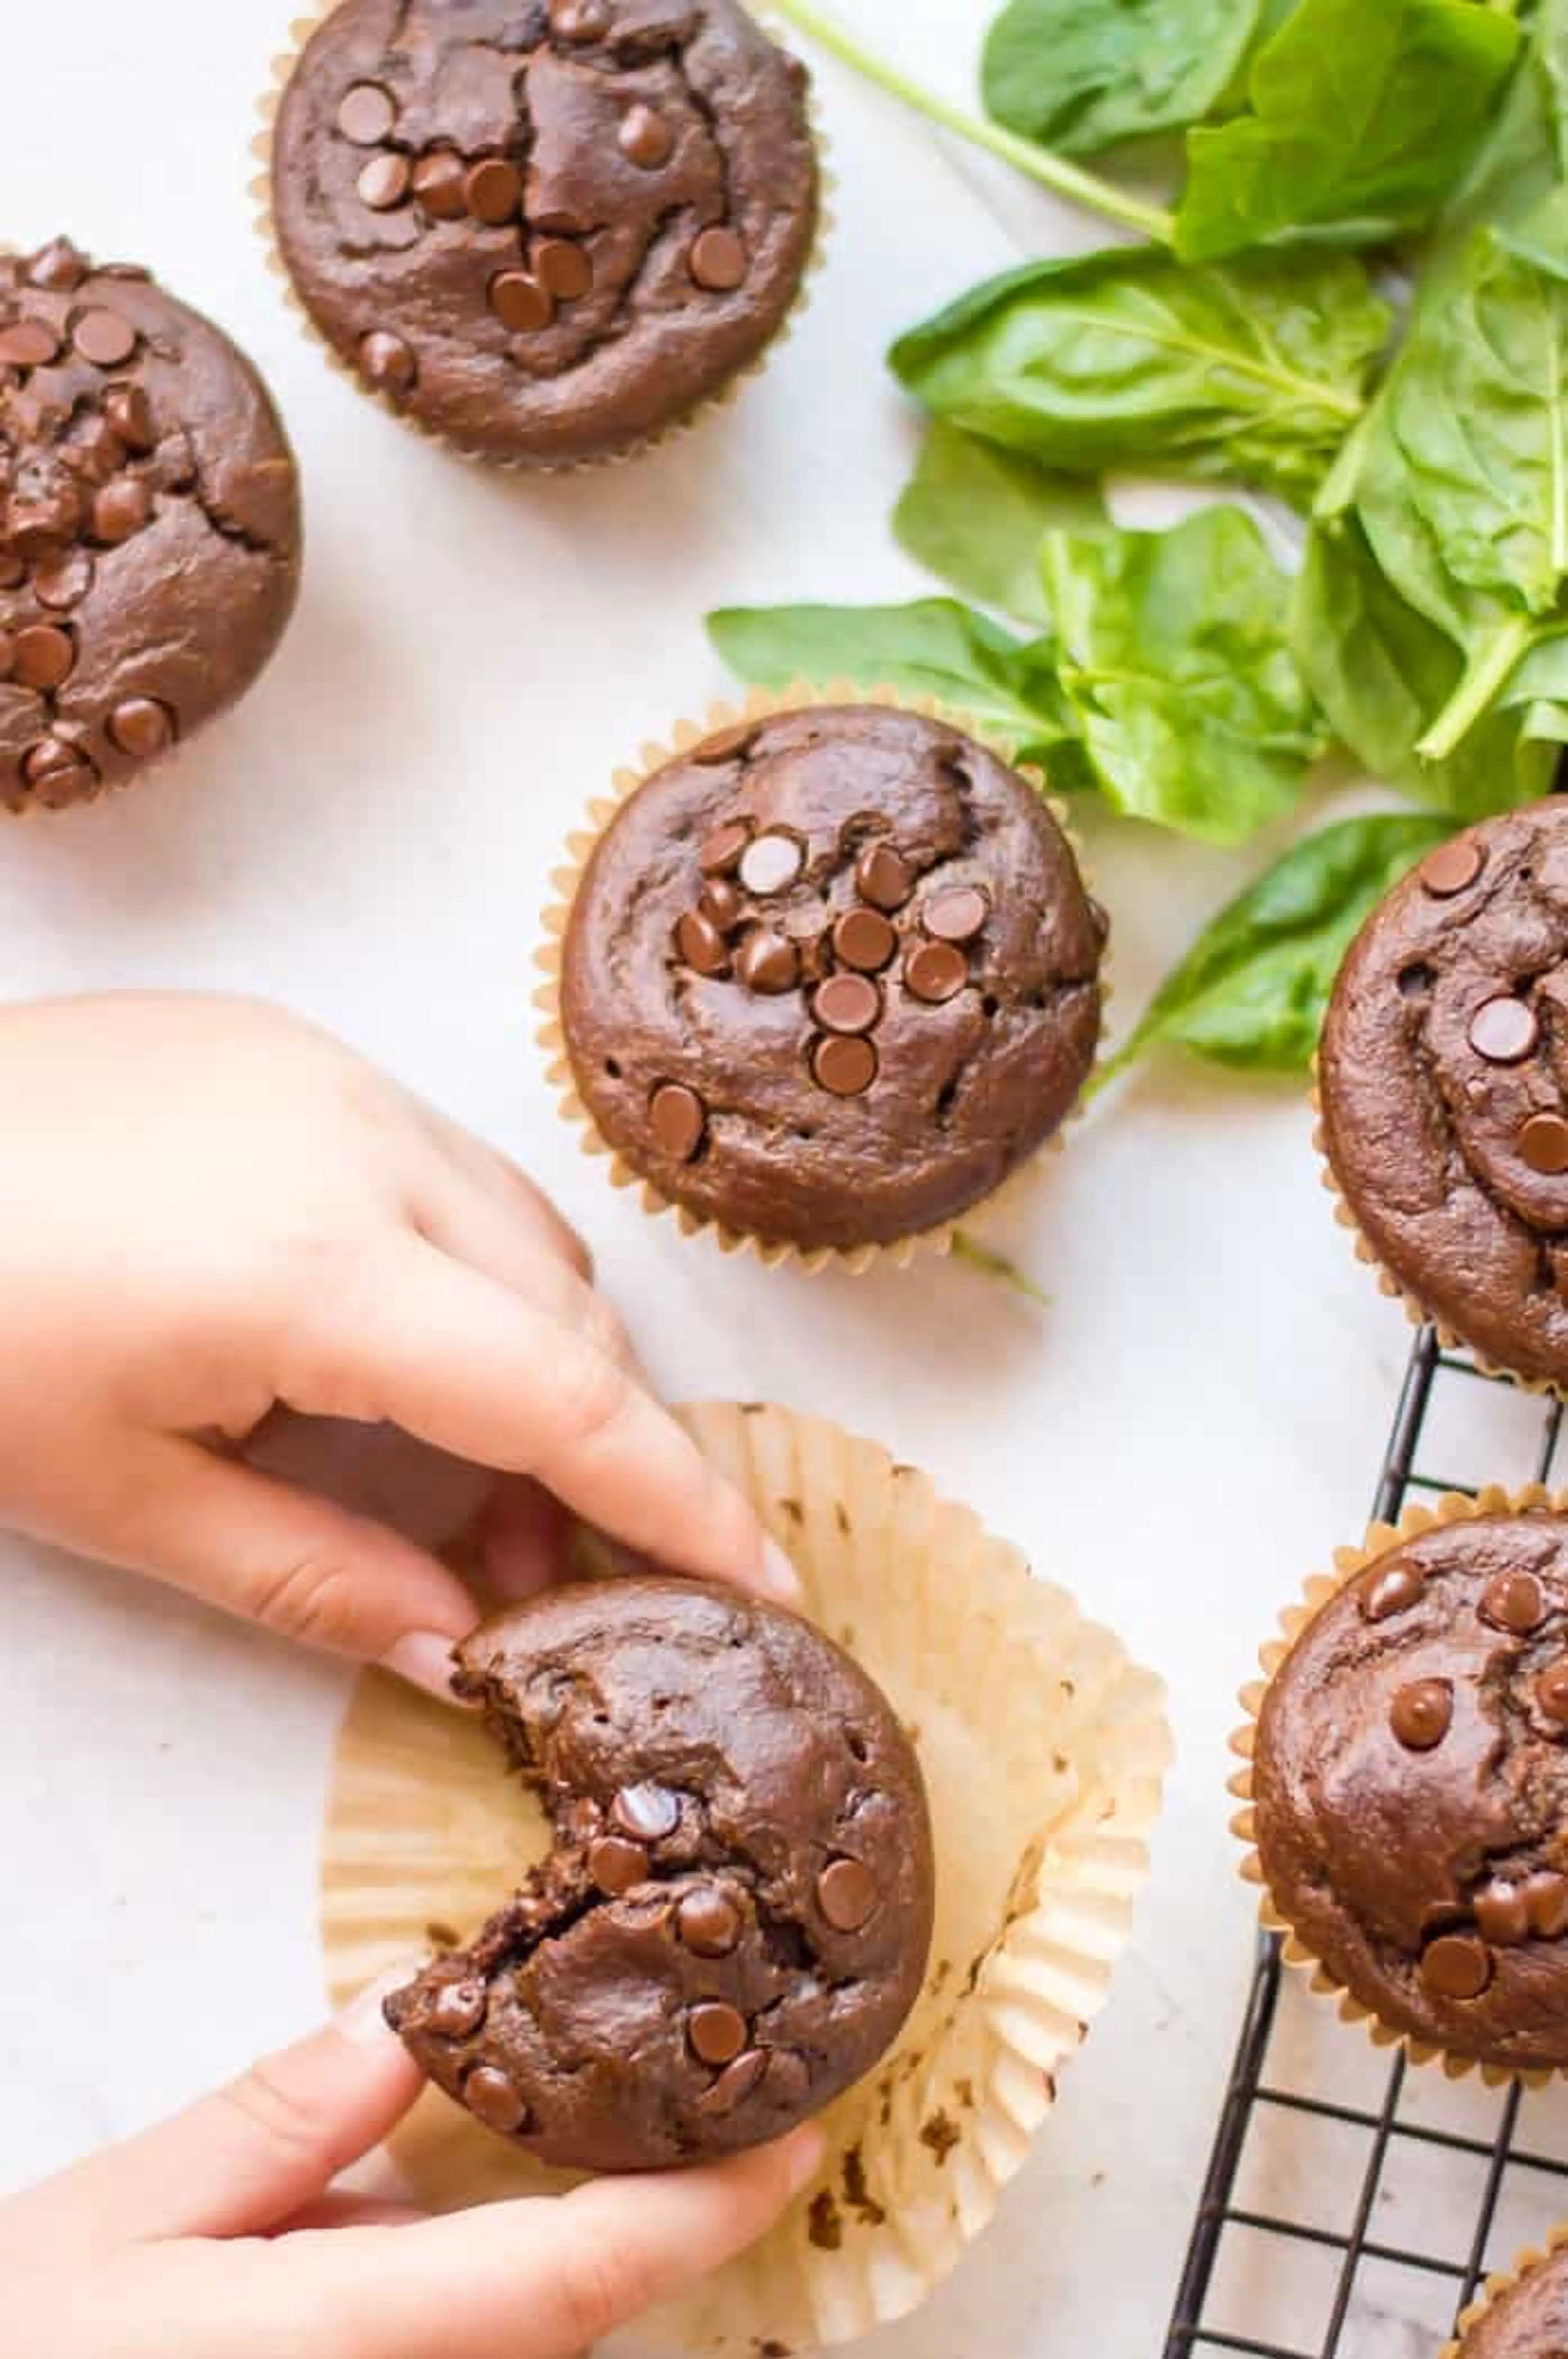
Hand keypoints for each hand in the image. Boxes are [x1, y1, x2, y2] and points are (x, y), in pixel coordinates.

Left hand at [0, 994, 797, 1691]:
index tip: (760, 1582)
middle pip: (568, 1311)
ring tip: (480, 1483)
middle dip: (599, 1451)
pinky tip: (414, 1347)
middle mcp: (359, 1143)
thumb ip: (317, 1579)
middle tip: (554, 1582)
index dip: (677, 1499)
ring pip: (524, 1230)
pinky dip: (475, 1270)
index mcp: (316, 1268)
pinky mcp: (291, 1047)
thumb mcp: (118, 1496)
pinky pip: (449, 1165)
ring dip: (544, 1356)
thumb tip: (465, 1650)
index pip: (565, 1396)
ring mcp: (330, 1075)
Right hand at [0, 1974, 820, 2357]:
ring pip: (502, 2338)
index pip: (581, 2275)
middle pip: (557, 2313)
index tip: (798, 2138)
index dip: (707, 2208)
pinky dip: (451, 2283)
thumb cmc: (5, 2357)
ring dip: (520, 2253)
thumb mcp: (102, 2229)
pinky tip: (369, 2220)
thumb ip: (267, 2131)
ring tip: (512, 2117)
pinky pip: (442, 2354)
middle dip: (619, 2208)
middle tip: (662, 2075)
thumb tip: (403, 2025)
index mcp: (348, 2346)